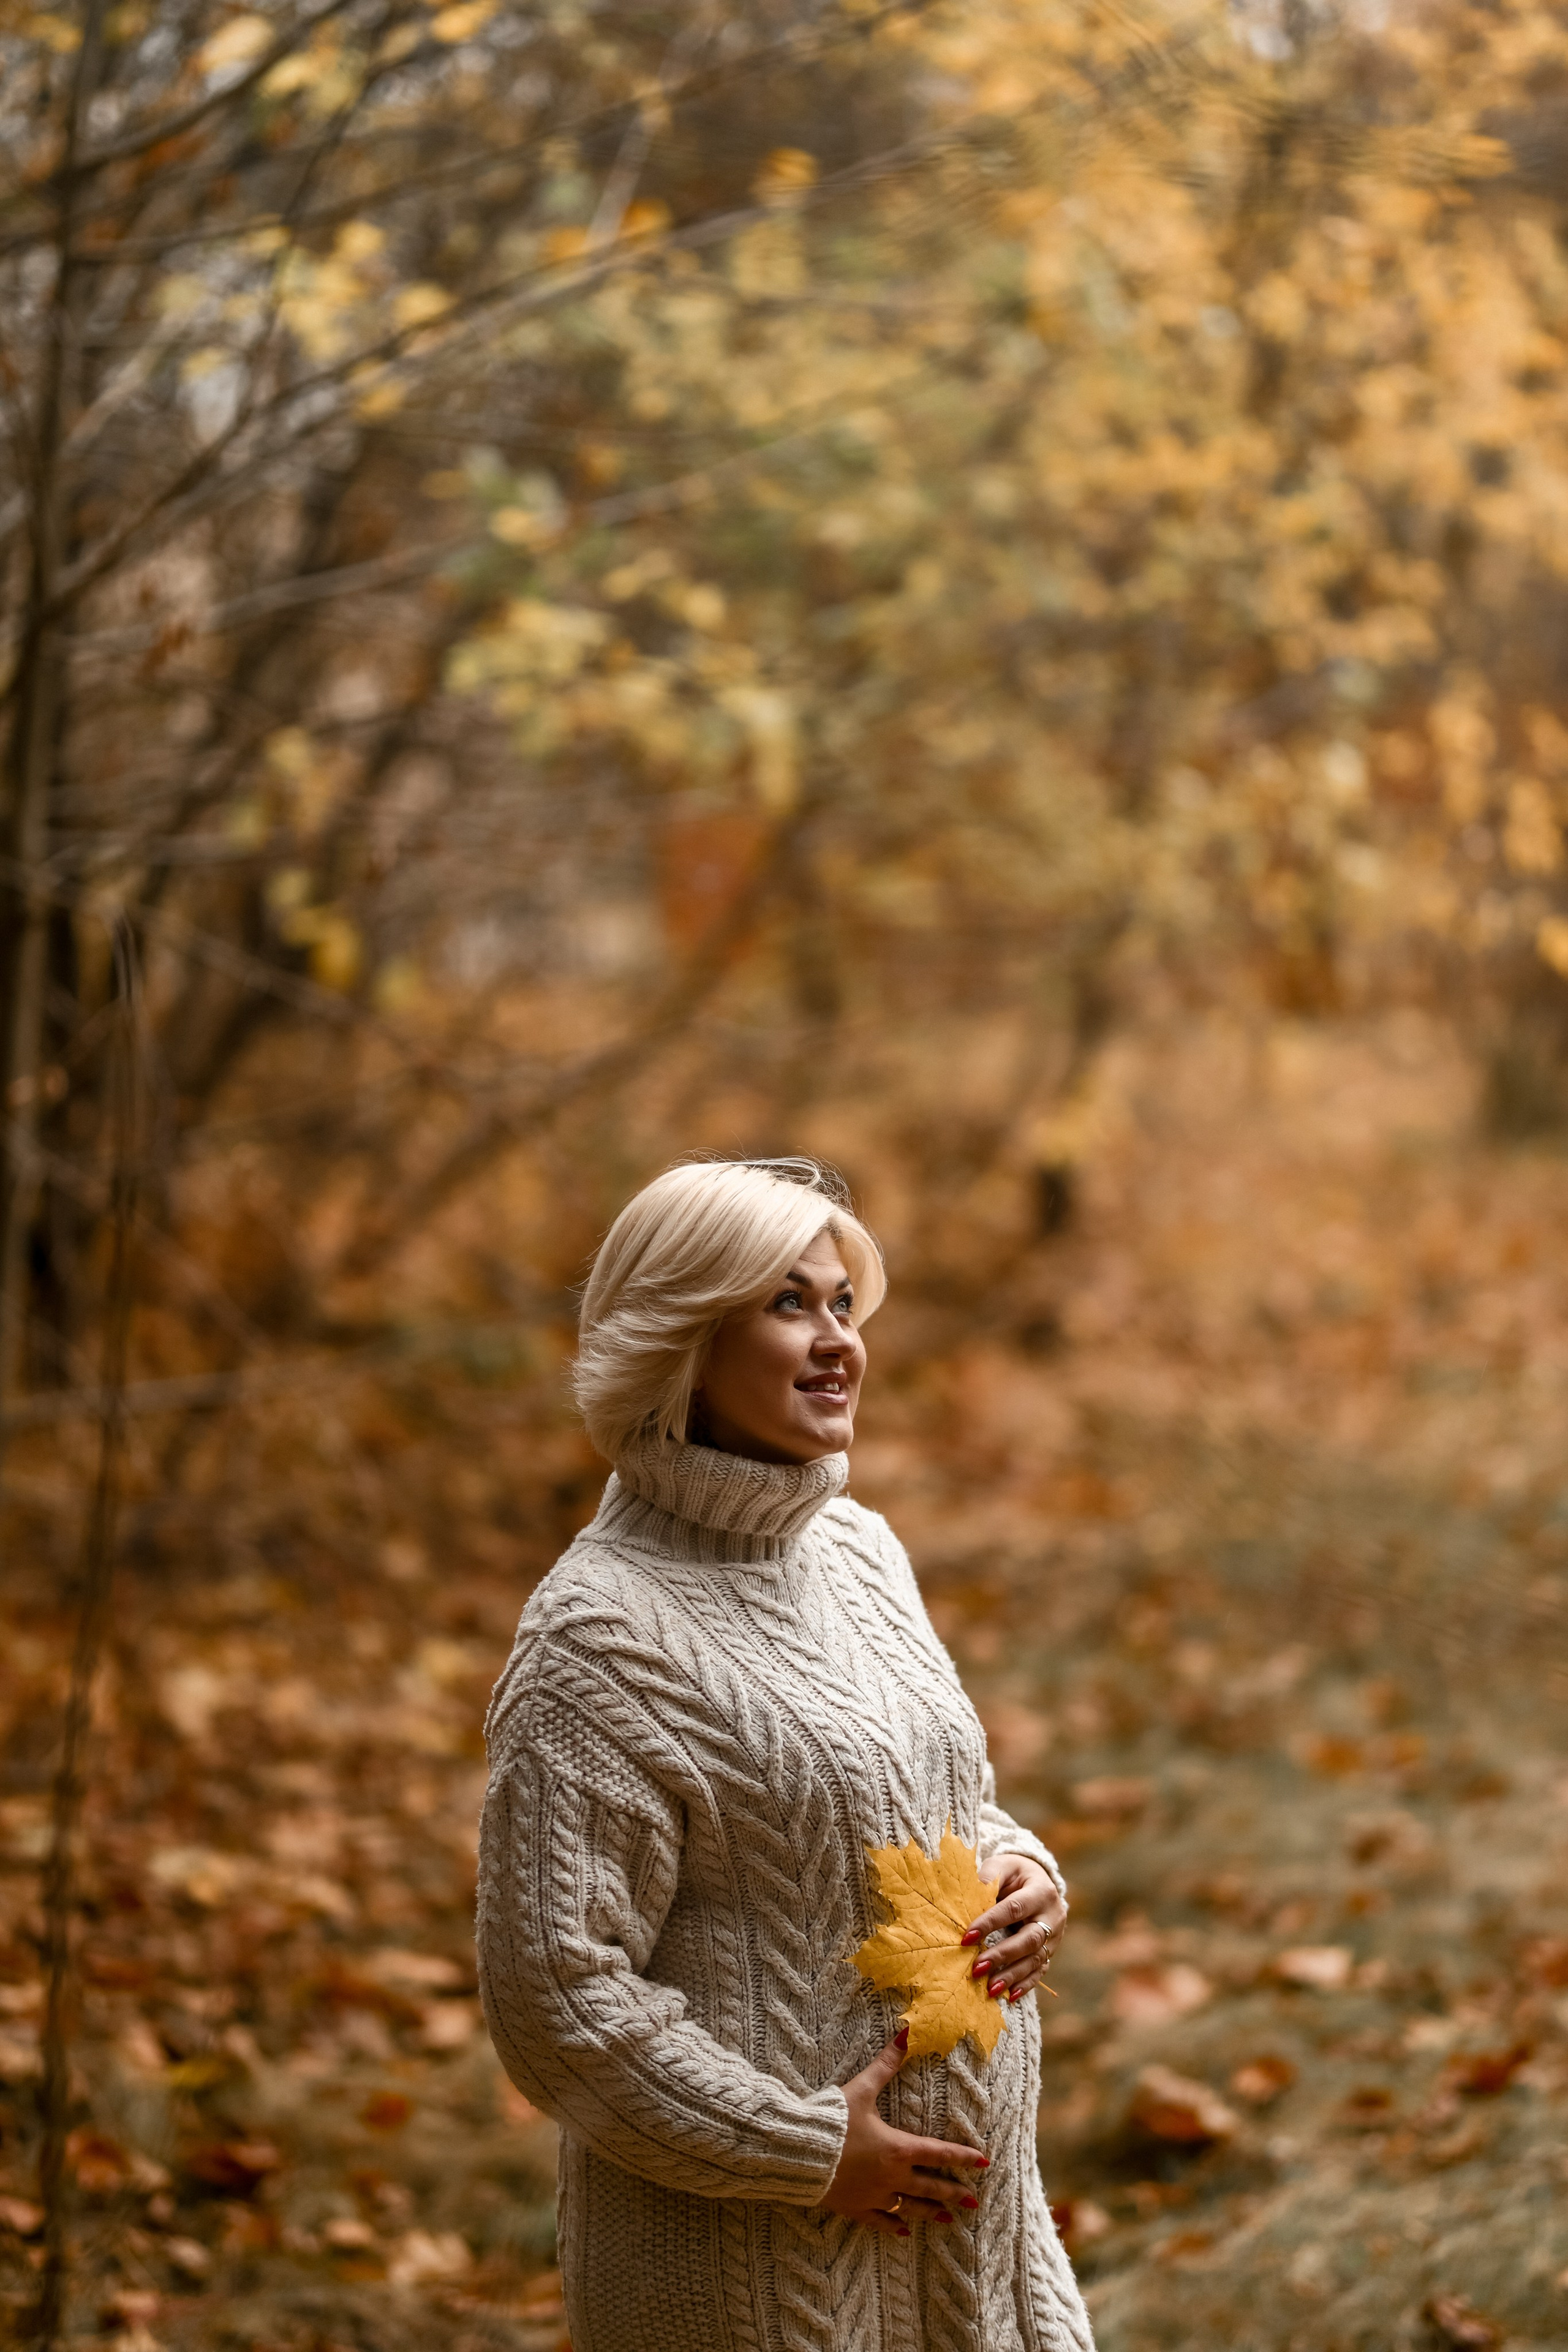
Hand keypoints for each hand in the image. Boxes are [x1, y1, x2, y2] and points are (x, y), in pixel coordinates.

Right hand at [817, 2032, 988, 2236]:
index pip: (939, 2153)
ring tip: (947, 2219)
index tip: (984, 2162)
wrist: (799, 2151)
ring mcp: (874, 2196)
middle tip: (974, 2201)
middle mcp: (892, 2177)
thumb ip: (886, 2064)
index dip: (963, 2157)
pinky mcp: (855, 2208)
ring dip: (930, 2212)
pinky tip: (903, 2231)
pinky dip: (893, 2225)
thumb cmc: (833, 2119)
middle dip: (953, 2193)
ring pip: (910, 2207)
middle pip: (930, 2186)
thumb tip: (908, 2032)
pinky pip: (880, 2221)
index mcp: (898, 2148)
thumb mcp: (862, 2089)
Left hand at [961, 1855, 1065, 2003]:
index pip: (1014, 1909)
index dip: (990, 1923)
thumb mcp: (1002, 1866)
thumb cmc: (1013, 1874)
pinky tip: (1009, 1996)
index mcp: (1041, 1891)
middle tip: (977, 1968)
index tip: (966, 1937)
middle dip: (1002, 1955)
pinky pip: (1040, 1971)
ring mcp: (1055, 1936)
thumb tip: (970, 1898)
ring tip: (990, 1989)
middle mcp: (1053, 1916)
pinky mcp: (1051, 1951)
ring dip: (1012, 1975)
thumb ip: (988, 1878)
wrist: (1037, 1880)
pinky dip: (1025, 1985)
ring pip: (1035, 1960)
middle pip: (1029, 1939)